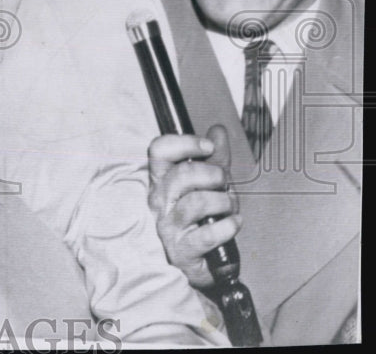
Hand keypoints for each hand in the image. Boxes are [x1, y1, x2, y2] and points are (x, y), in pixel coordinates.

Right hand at [148, 124, 240, 289]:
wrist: (197, 262)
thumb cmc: (199, 220)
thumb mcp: (208, 184)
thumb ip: (215, 157)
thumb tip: (217, 130)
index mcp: (161, 180)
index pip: (159, 151)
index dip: (185, 143)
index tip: (208, 147)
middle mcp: (159, 201)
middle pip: (183, 174)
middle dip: (214, 175)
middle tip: (224, 183)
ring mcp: (168, 226)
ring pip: (198, 202)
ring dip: (225, 202)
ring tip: (230, 208)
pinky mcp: (182, 250)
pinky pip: (208, 234)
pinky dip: (228, 227)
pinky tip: (233, 224)